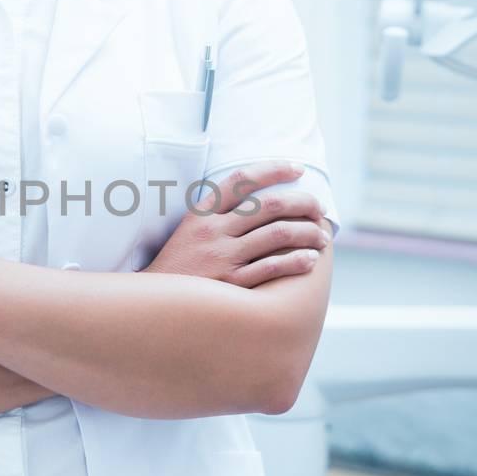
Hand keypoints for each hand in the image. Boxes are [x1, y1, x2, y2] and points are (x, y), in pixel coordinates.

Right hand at [142, 162, 331, 286]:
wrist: (154, 306)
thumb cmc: (179, 268)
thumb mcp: (188, 232)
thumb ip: (218, 214)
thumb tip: (259, 199)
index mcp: (202, 213)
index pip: (242, 178)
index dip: (274, 169)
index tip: (298, 169)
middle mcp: (212, 231)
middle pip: (269, 204)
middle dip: (303, 202)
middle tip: (318, 209)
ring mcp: (222, 257)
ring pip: (277, 234)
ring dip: (308, 232)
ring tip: (321, 237)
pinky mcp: (230, 284)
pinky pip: (272, 267)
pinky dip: (297, 261)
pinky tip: (310, 259)